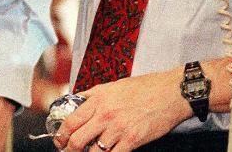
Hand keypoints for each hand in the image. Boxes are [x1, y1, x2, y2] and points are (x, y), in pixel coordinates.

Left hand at [53, 71, 191, 151]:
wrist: (171, 93)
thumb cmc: (146, 87)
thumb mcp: (114, 85)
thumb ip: (94, 95)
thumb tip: (77, 103)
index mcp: (99, 99)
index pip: (70, 122)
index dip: (61, 136)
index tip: (60, 141)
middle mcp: (105, 114)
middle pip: (77, 140)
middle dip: (70, 150)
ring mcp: (118, 128)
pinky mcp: (132, 140)